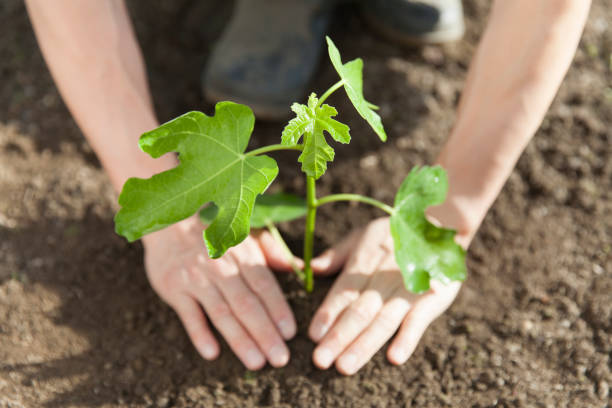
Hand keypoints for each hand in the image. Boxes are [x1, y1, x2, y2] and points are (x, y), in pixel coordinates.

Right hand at [141, 215, 296, 369]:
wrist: (170, 224)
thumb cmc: (216, 235)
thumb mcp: (246, 236)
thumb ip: (272, 252)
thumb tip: (299, 267)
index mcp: (243, 255)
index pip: (264, 285)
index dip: (278, 309)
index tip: (290, 334)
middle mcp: (221, 267)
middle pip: (246, 304)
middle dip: (265, 333)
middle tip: (280, 359)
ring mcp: (197, 278)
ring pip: (221, 313)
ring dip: (240, 340)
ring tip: (256, 362)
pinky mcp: (174, 288)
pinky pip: (189, 314)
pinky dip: (200, 334)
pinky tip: (212, 353)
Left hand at [308, 217, 464, 374]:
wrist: (441, 224)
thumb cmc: (394, 234)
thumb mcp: (362, 235)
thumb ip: (336, 255)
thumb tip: (310, 268)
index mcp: (364, 263)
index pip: (343, 292)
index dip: (328, 313)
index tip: (312, 335)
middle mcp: (383, 279)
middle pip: (359, 311)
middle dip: (339, 337)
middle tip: (320, 360)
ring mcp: (408, 290)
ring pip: (383, 321)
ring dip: (364, 345)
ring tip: (345, 366)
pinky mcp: (433, 298)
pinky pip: (419, 320)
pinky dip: (408, 338)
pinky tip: (395, 358)